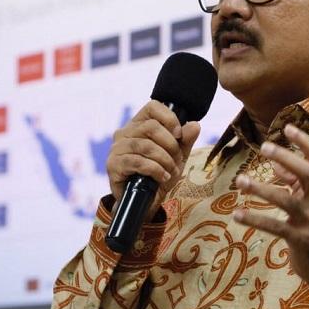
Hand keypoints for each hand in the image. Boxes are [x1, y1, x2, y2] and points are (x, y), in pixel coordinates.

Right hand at [106, 100, 200, 221]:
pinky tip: (163, 177)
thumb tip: (195, 125)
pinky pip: (138, 162)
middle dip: (170, 145)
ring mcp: (117, 148)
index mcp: (139, 125)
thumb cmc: (160, 174)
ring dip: (164, 160)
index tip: (179, 135)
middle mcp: (125, 133)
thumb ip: (185, 141)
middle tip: (176, 159)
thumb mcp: (177, 156)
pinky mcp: (113, 165)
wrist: (146, 201)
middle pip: (151, 127)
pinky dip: (155, 170)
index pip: (153, 107)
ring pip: (146, 145)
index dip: (169, 118)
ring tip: (171, 171)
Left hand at [233, 124, 308, 284]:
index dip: (306, 143)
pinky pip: (275, 227)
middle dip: (287, 158)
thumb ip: (295, 182)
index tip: (288, 128)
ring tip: (240, 181)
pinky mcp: (300, 240)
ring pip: (287, 200)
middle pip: (308, 174)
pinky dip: (254, 219)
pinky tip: (237, 215)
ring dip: (261, 189)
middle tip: (264, 147)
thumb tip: (273, 162)